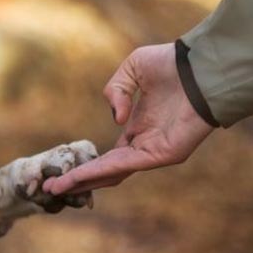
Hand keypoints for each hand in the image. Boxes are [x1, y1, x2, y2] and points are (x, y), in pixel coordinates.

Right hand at [43, 43, 214, 194]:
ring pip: (112, 172)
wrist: (201, 66)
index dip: (86, 163)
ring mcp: (154, 151)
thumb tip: (117, 121)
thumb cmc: (172, 64)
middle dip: (79, 179)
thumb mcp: (132, 69)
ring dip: (84, 180)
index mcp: (140, 126)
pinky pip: (124, 165)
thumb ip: (116, 91)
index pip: (110, 154)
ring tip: (56, 188)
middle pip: (107, 169)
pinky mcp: (162, 154)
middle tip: (51, 188)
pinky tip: (79, 176)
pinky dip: (99, 171)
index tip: (63, 170)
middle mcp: (145, 143)